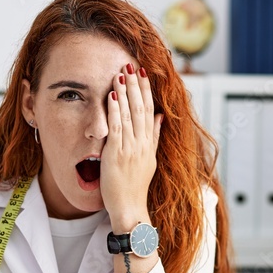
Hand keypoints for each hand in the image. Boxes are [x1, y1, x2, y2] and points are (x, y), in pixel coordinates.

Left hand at [100, 63, 163, 230]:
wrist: (130, 208)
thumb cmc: (135, 188)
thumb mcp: (149, 160)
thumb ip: (153, 137)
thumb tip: (159, 117)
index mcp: (149, 144)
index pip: (150, 111)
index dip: (146, 91)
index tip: (142, 73)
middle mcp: (142, 144)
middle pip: (141, 108)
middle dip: (136, 85)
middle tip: (131, 65)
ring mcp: (131, 149)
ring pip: (130, 115)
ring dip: (125, 92)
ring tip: (121, 73)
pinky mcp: (117, 154)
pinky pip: (117, 128)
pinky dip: (115, 111)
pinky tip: (112, 96)